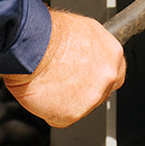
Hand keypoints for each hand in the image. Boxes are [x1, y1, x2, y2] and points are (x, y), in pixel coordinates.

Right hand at [2, 9, 125, 127]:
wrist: (30, 46)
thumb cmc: (47, 32)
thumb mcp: (80, 28)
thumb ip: (93, 46)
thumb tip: (87, 52)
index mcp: (112, 53)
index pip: (115, 73)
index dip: (98, 75)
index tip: (87, 76)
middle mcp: (106, 76)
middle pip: (99, 92)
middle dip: (83, 89)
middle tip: (63, 78)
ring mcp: (91, 97)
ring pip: (81, 106)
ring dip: (66, 99)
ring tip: (49, 82)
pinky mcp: (72, 114)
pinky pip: (61, 117)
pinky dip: (50, 109)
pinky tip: (43, 93)